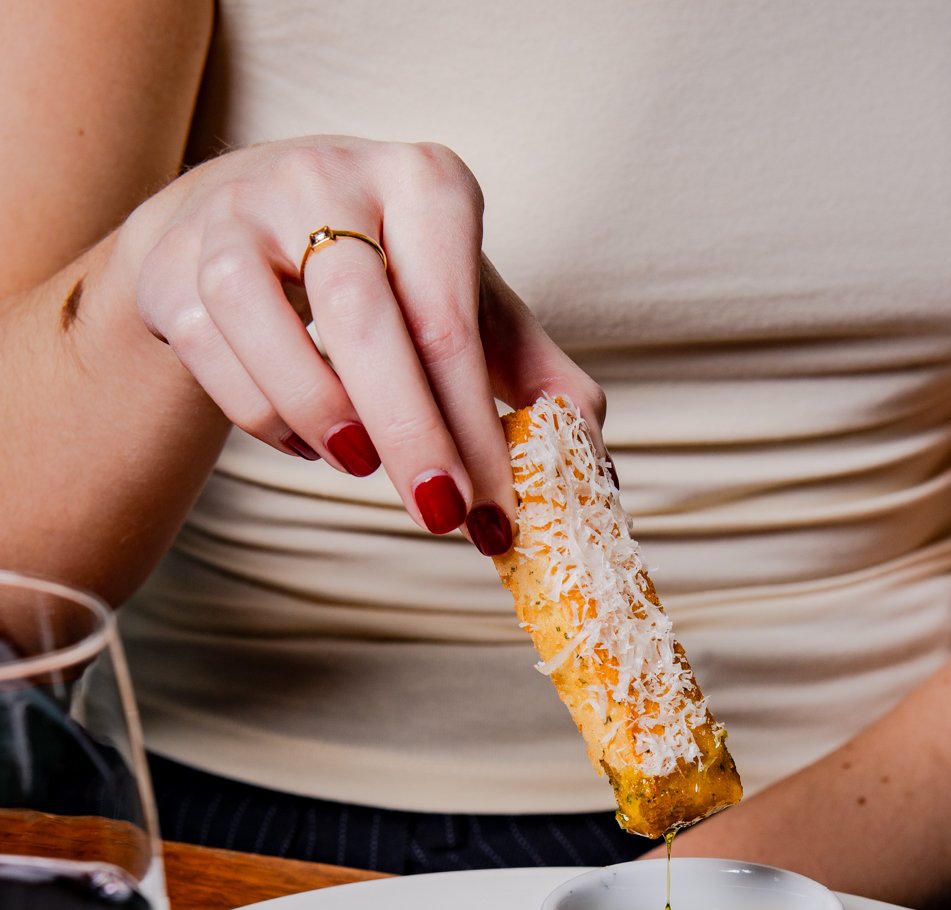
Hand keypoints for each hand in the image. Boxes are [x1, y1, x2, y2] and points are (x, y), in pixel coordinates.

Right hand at [121, 136, 603, 551]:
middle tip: (439, 516)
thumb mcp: (470, 309)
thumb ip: (538, 381)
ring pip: (271, 333)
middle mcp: (330, 177)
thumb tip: (596, 470)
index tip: (497, 515)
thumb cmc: (388, 275)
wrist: (249, 224)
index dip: (477, 432)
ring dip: (323, 419)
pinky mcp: (177, 261)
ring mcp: (240, 214)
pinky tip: (306, 437)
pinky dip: (266, 417)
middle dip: (410, 436)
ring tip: (360, 463)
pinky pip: (215, 357)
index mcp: (425, 185)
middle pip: (366, 323)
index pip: (454, 325)